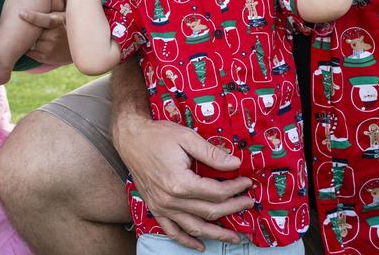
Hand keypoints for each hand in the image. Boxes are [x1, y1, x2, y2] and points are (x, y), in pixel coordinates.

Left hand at [20, 0, 71, 66]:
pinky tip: (32, 41)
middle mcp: (55, 36)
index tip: (20, 12)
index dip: (32, 16)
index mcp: (59, 22)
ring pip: (30, 39)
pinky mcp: (45, 58)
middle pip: (34, 29)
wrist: (78, 49)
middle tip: (20, 21)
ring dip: (28, 36)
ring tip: (30, 32)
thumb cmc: (71, 24)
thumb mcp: (71, 9)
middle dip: (28, 26)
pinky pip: (29, 50)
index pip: (46, 20)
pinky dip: (28, 45)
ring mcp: (50, 48)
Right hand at [116, 116, 252, 250]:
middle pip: (209, 211)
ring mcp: (162, 207)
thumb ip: (211, 153)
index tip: (246, 183)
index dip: (235, 189)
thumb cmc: (158, 135)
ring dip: (217, 234)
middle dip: (233, 208)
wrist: (131, 138)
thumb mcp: (187, 138)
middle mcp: (171, 200)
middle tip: (248, 204)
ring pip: (195, 228)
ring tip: (234, 236)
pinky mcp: (155, 208)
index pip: (216, 192)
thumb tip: (235, 164)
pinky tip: (201, 246)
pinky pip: (172, 231)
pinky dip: (187, 241)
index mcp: (180, 182)